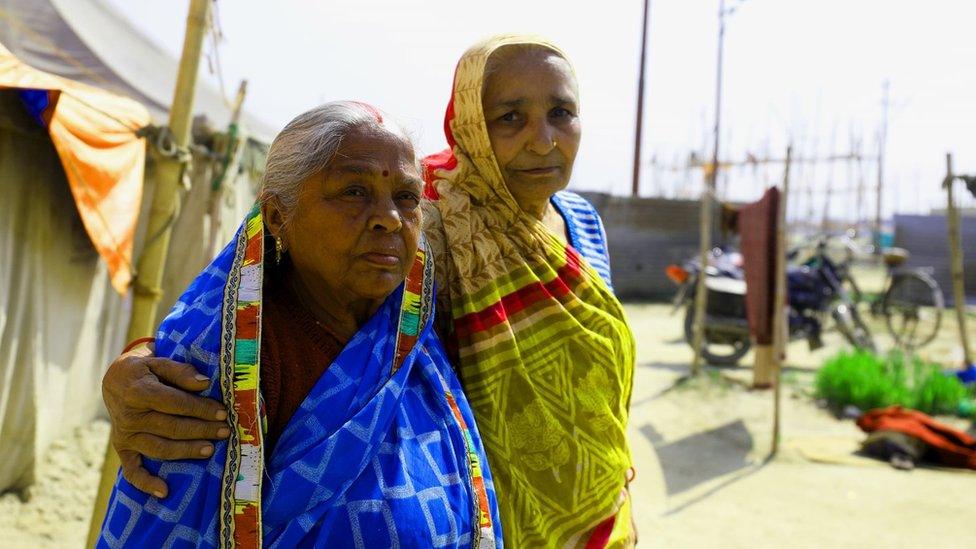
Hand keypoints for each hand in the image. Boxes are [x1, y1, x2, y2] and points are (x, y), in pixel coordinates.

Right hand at [102, 343, 228, 497]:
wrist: (114, 381)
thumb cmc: (144, 370)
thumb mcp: (158, 361)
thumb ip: (180, 371)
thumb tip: (204, 383)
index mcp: (138, 391)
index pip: (175, 403)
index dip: (200, 409)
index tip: (222, 412)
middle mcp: (130, 416)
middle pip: (171, 427)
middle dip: (201, 430)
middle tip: (224, 431)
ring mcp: (125, 435)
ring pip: (160, 448)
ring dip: (186, 451)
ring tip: (210, 450)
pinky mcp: (123, 449)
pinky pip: (132, 470)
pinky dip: (146, 483)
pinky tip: (165, 491)